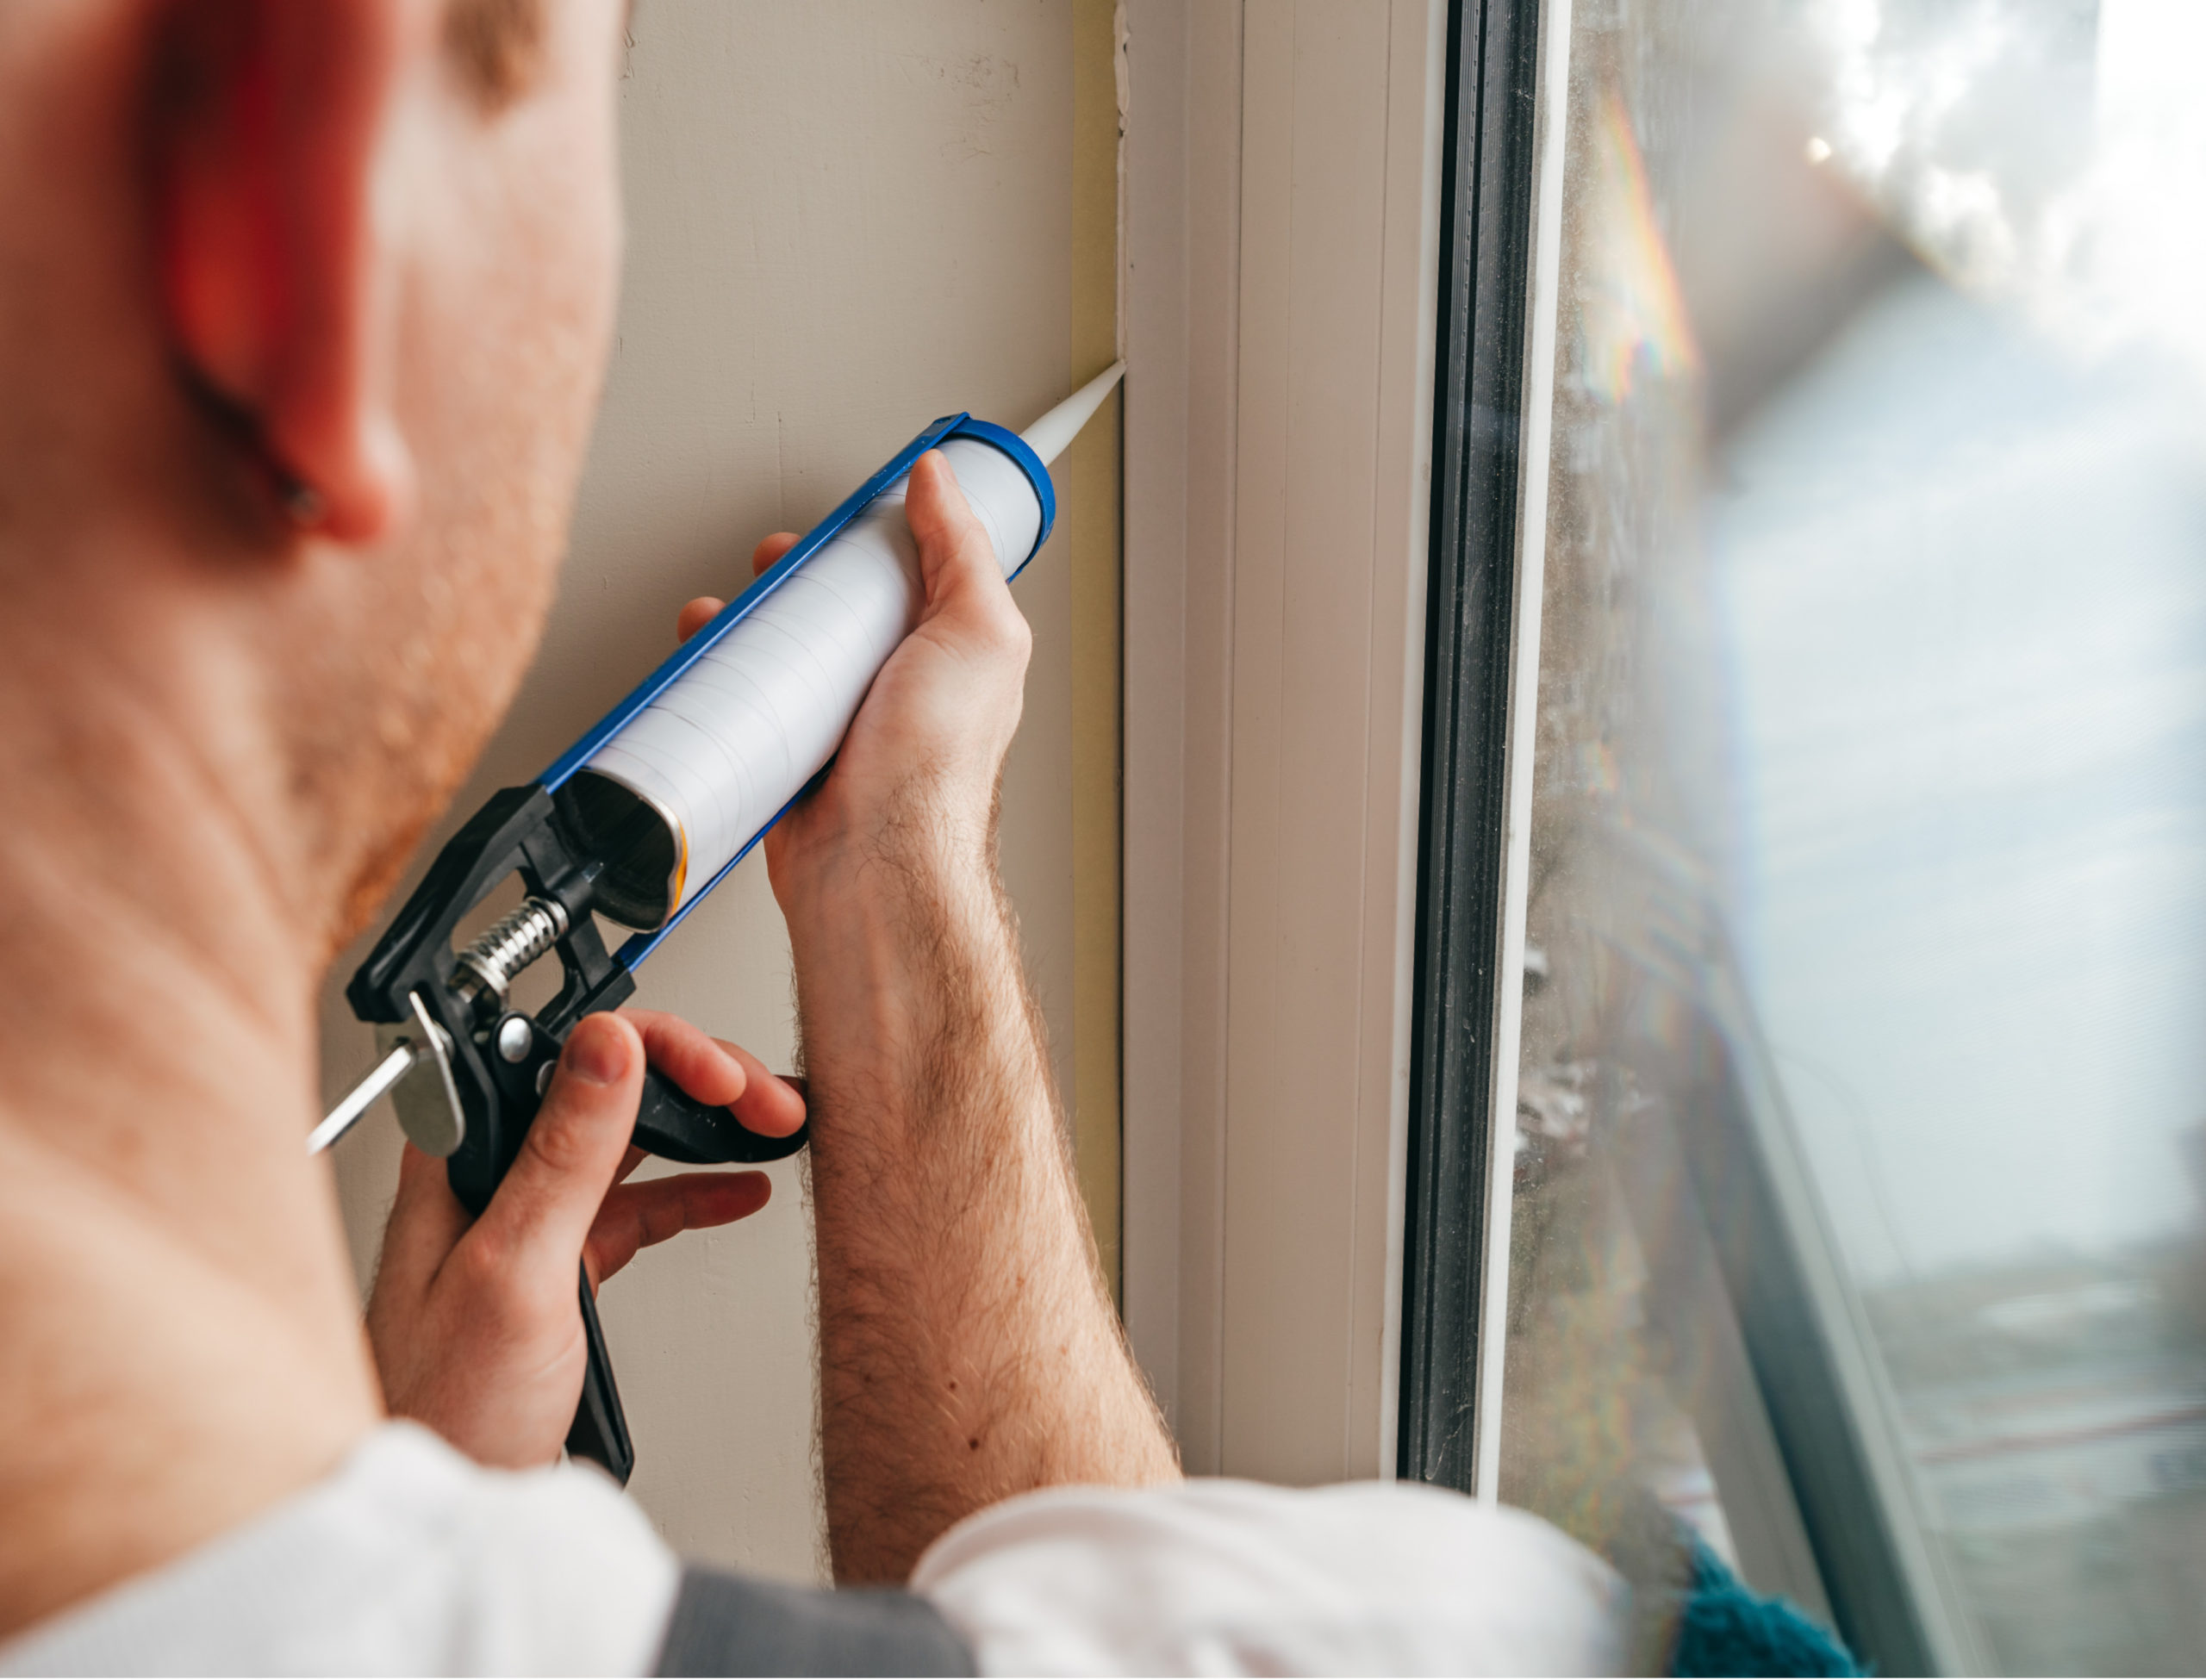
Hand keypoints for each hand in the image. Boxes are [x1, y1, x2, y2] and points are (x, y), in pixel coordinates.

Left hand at [365, 1009, 804, 1467]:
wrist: (441, 1509)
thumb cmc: (443, 1410)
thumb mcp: (517, 1270)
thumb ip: (564, 1155)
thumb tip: (606, 1046)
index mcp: (465, 1154)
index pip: (570, 1053)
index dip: (657, 1049)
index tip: (721, 1076)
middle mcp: (494, 1175)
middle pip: (608, 1085)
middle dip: (697, 1081)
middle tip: (766, 1099)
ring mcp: (528, 1221)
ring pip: (630, 1140)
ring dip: (705, 1127)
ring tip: (769, 1126)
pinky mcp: (557, 1267)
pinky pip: (636, 1205)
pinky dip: (694, 1190)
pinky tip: (738, 1188)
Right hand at [674, 450, 1031, 904]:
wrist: (874, 867)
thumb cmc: (935, 773)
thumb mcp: (978, 632)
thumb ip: (962, 551)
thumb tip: (938, 482)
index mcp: (952, 653)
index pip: (916, 572)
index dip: (878, 537)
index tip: (843, 517)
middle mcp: (900, 687)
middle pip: (842, 606)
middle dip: (801, 575)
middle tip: (777, 561)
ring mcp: (842, 722)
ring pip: (789, 652)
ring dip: (751, 622)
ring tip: (729, 609)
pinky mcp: (791, 756)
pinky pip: (750, 704)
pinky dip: (722, 679)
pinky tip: (707, 661)